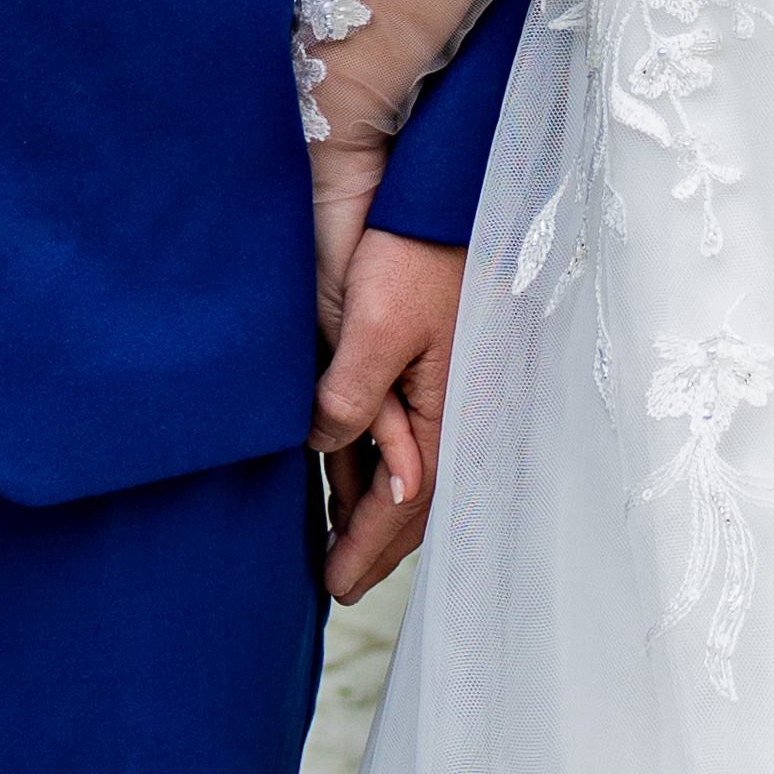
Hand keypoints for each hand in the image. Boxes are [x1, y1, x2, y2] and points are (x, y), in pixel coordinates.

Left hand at [314, 227, 462, 604]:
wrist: (427, 187)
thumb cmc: (407, 252)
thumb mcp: (374, 330)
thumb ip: (352, 400)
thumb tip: (326, 451)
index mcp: (447, 406)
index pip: (407, 500)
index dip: (369, 546)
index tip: (336, 586)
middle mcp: (447, 404)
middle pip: (414, 496)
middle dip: (376, 544)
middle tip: (339, 584)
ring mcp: (434, 383)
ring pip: (403, 466)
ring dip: (369, 507)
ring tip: (336, 544)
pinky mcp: (417, 359)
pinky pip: (394, 431)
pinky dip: (368, 464)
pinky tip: (342, 474)